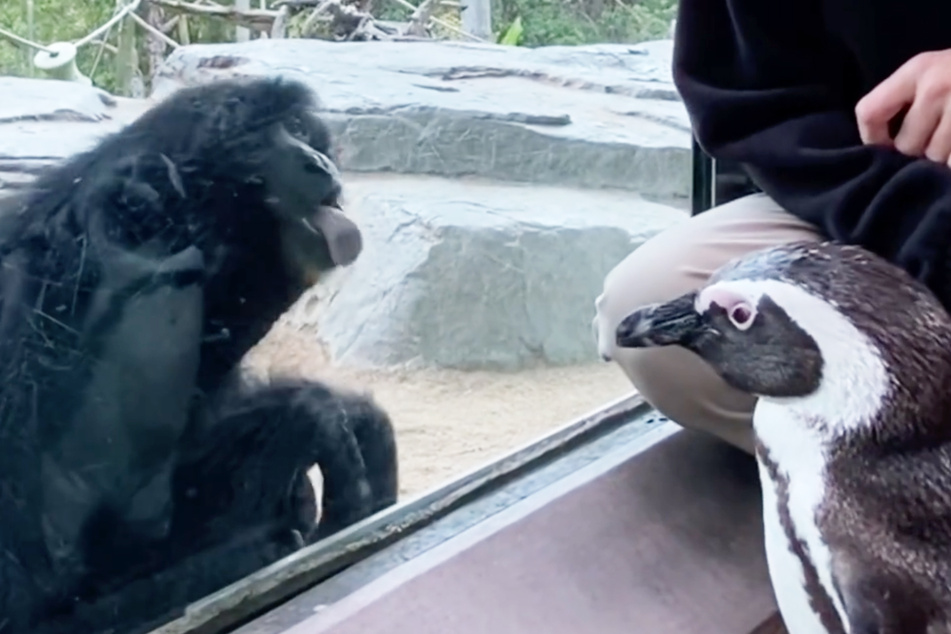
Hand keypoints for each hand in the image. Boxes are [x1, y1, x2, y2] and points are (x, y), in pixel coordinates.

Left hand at [855, 49, 950, 164]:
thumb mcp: (934, 71)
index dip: (871, 137)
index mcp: (917, 70)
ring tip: (948, 145)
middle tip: (929, 145)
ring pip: (935, 157)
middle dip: (916, 152)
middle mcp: (937, 87)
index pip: (870, 112)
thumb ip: (905, 97)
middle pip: (906, 145)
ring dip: (940, 160)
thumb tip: (880, 143)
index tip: (883, 147)